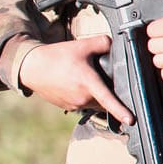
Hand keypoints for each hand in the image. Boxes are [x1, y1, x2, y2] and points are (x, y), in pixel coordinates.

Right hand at [18, 36, 132, 123]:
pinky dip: (83, 96)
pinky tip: (74, 84)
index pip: (108, 99)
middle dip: (106, 92)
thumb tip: (114, 45)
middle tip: (98, 76)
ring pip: (93, 103)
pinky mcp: (67, 107)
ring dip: (94, 94)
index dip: (121, 111)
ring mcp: (74, 104)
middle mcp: (82, 97)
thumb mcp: (81, 45)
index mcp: (88, 83)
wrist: (32, 67)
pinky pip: (82, 104)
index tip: (131, 120)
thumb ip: (102, 43)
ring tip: (83, 79)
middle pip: (104, 100)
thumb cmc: (56, 56)